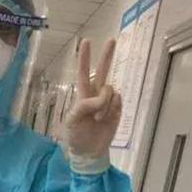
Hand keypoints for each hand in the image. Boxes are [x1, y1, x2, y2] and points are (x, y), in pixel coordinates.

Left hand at [65, 39, 121, 158]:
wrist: (90, 152)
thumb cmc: (76, 136)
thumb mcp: (72, 120)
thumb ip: (85, 105)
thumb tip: (104, 96)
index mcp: (82, 95)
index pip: (83, 73)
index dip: (84, 58)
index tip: (85, 41)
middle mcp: (96, 95)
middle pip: (102, 71)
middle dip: (106, 56)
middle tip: (112, 40)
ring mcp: (108, 102)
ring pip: (110, 90)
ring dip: (104, 104)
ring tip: (97, 119)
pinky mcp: (117, 110)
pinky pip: (118, 101)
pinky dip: (112, 109)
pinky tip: (107, 119)